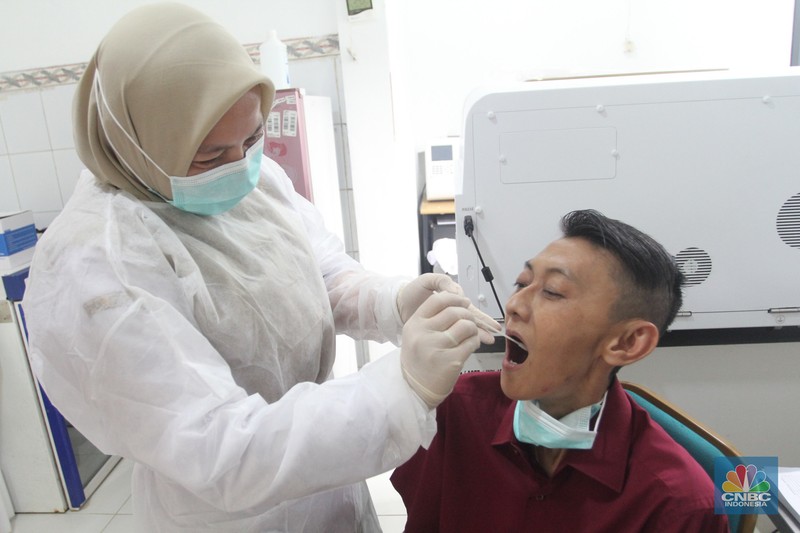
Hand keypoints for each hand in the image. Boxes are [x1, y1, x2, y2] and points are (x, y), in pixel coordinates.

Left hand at [397, 274, 499, 337]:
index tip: (488, 321)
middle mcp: (451, 308)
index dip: (478, 314)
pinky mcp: (440, 328)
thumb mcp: (425, 281)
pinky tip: (473, 343)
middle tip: (495, 331)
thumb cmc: (411, 292)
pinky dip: (465, 337)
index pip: (467, 306)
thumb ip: (441, 281)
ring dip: (477, 332)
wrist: (397, 305)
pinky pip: (455, 332)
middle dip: (483, 324)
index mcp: (450, 296)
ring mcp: (445, 319)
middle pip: (470, 316)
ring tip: (488, 339)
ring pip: (465, 325)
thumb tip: (457, 291)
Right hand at [400, 291, 491, 408]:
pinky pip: (472, 342)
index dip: (454, 298)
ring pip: (466, 325)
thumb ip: (431, 319)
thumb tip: (459, 302)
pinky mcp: (452, 361)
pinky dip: (475, 341)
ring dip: (473, 328)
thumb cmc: (418, 359)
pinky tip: (470, 345)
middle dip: (467, 314)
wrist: (413, 388)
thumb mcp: (416, 335)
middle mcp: (423, 334)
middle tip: (469, 320)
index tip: (464, 301)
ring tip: (470, 334)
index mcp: (414, 324)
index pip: (437, 300)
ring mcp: (437, 347)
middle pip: (454, 311)